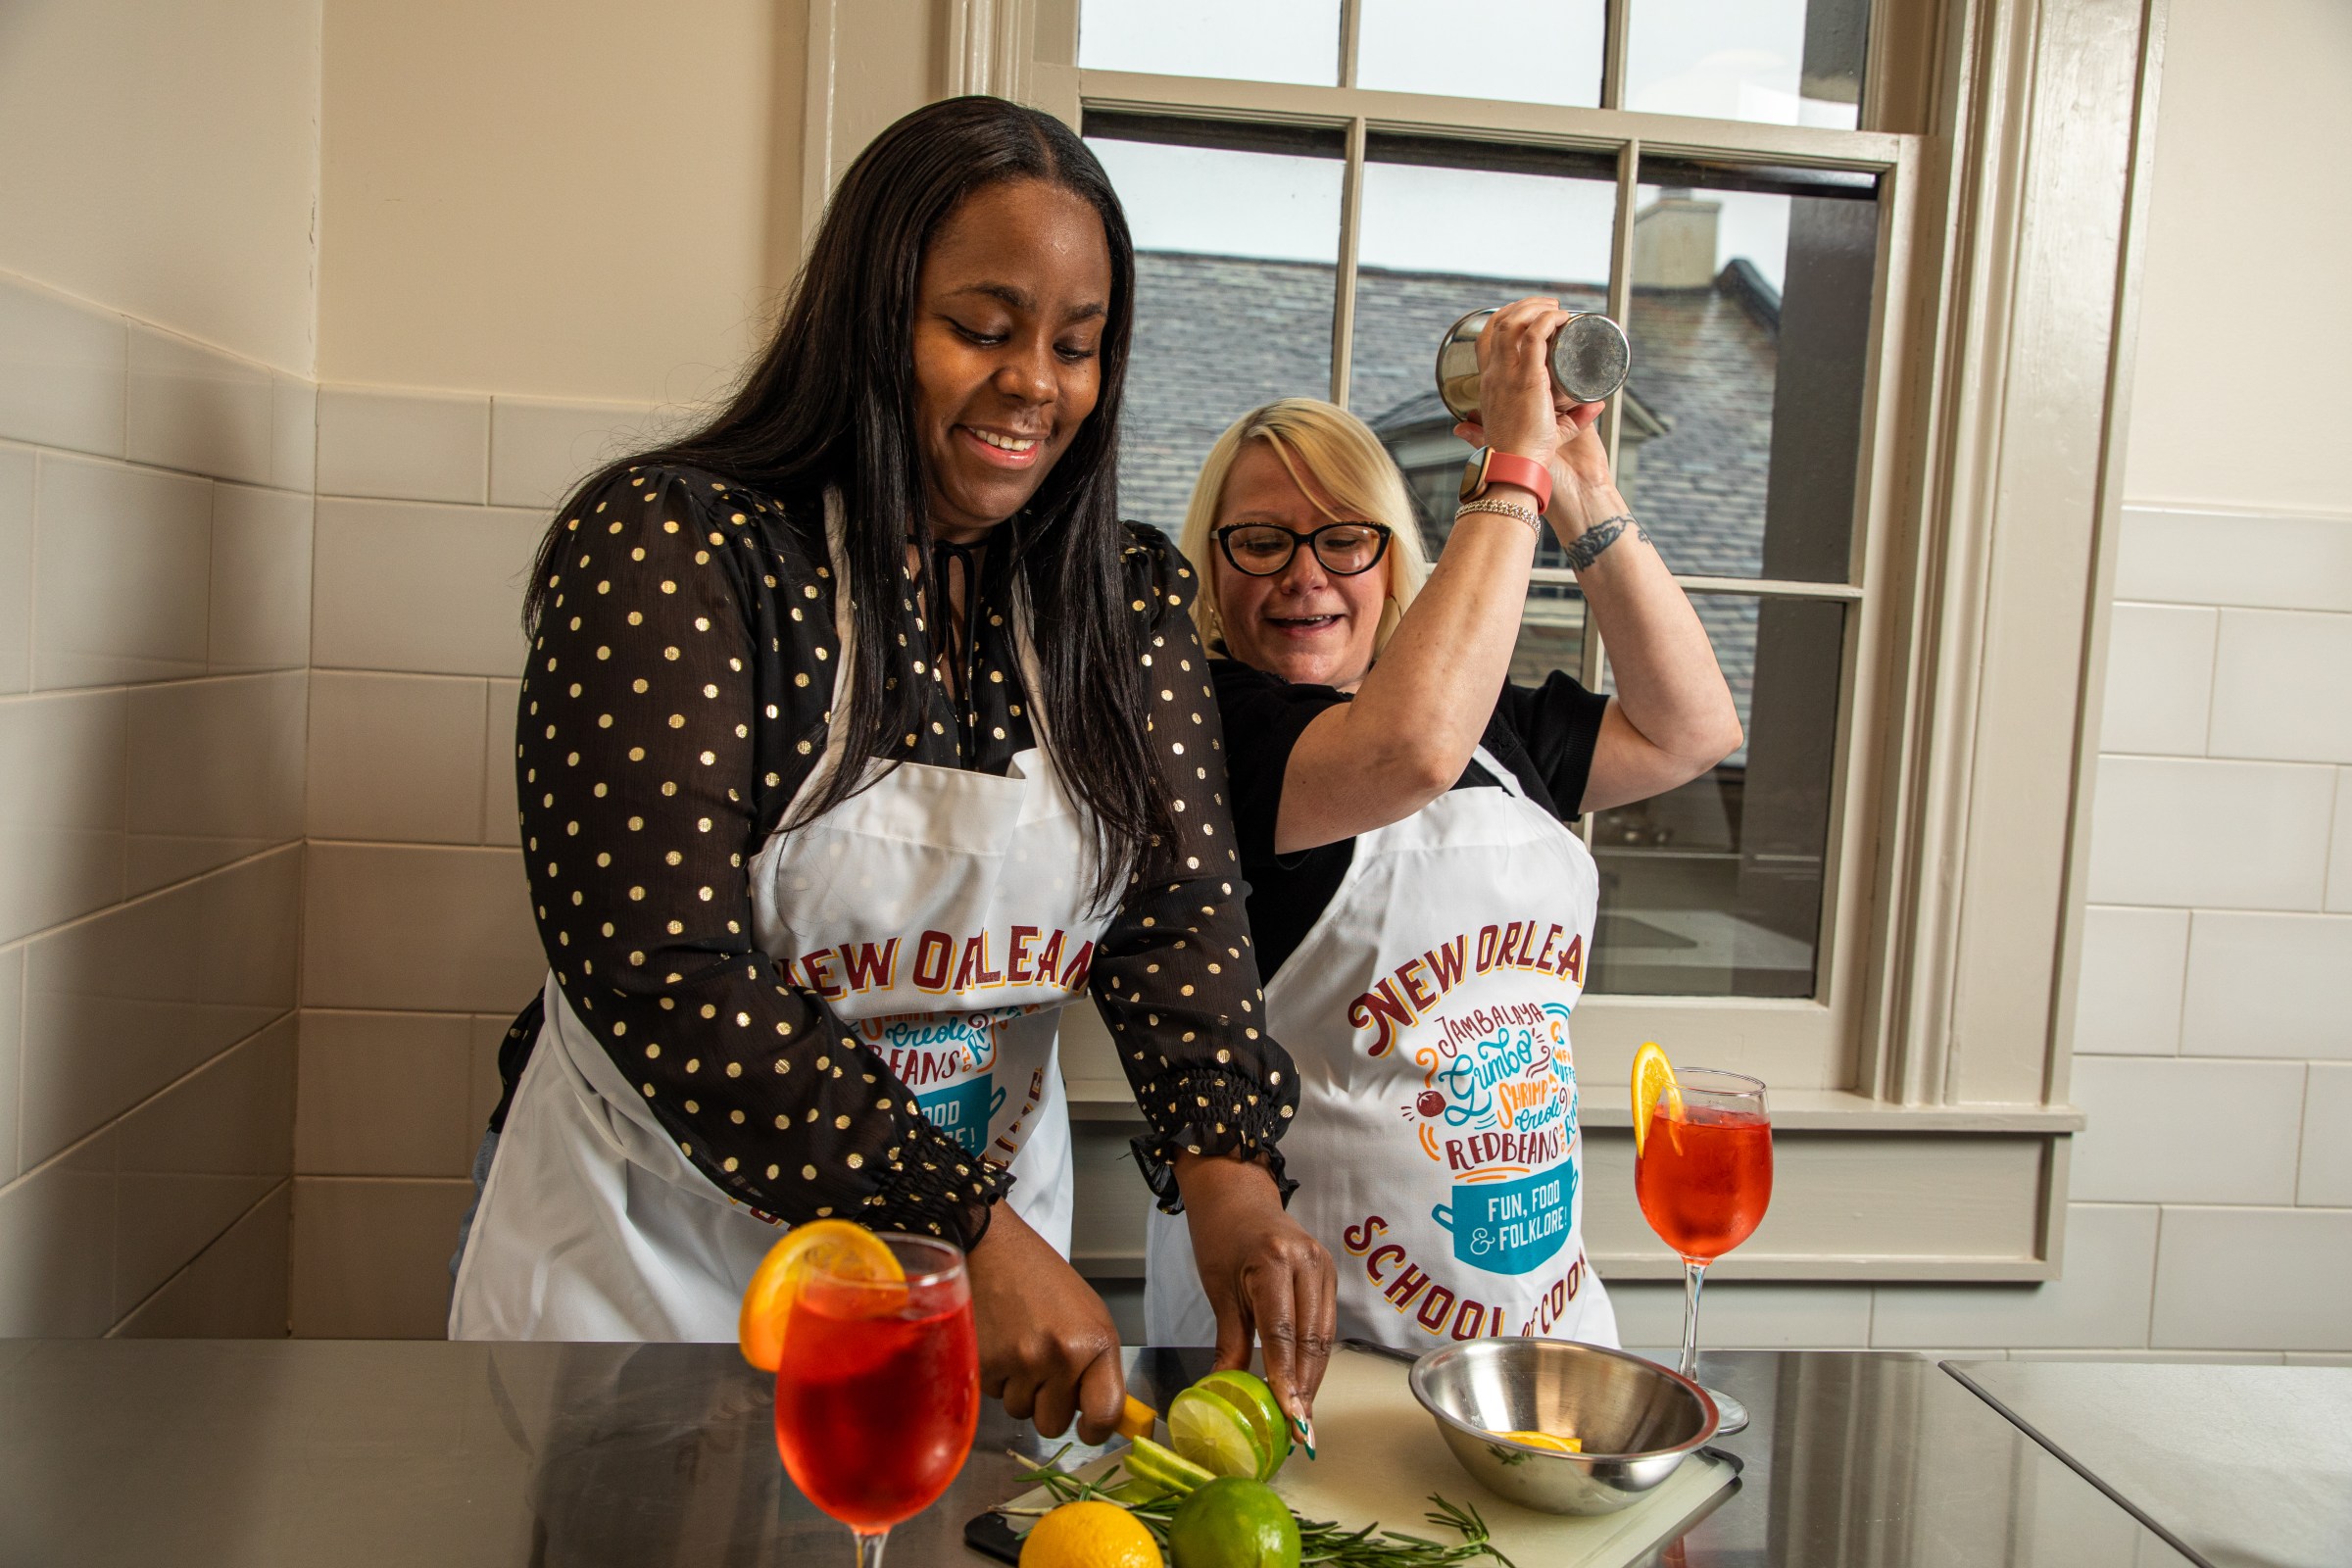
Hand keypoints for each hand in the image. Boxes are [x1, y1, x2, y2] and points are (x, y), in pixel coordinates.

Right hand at [967, 1202, 1125, 1443]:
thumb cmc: (1042, 1278)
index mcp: (1096, 1342)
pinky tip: (998, 1342)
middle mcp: (1061, 1356)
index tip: (1087, 1429)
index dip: (1096, 1430)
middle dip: (1047, 1405)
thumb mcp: (1087, 1315)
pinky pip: (993, 1395)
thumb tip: (1101, 1416)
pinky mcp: (985, 1364)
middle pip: (1054, 1424)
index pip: (1106, 1413)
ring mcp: (1021, 1362)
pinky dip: (995, 1376)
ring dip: (1018, 1389)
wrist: (992, 1247)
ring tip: (1018, 1347)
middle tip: (1042, 1371)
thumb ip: (1097, 1365)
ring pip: (1020, 1412)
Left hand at [1175, 1152, 1336, 1428]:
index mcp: (1272, 1261)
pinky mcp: (1329, 1272)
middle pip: (1312, 1339)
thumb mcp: (1218, 1290)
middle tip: (1299, 1429)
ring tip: (1302, 1414)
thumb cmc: (1221, 1238)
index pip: (1282, 1333)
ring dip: (1314, 1377)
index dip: (1286, 1378)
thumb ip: (1230, 1342)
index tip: (1289, 1417)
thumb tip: (1225, 1392)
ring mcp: (1323, 1265)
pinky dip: (1316, 1356)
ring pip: (1325, 1336)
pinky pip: (1326, 1323)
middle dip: (1305, 1387)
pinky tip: (1305, 1381)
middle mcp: (1305, 1261)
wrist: (1238, 1195)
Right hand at [1454, 296, 1612, 505]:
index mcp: (1489, 384)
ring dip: (1536, 306)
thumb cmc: (1526, 454)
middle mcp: (1493, 375)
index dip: (1507, 318)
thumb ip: (1571, 418)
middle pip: (1499, 322)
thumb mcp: (1546, 429)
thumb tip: (1596, 406)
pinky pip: (1534, 335)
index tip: (1532, 315)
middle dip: (1524, 305)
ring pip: (1513, 321)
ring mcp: (1507, 375)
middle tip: (1550, 306)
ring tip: (1557, 307)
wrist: (1516, 469)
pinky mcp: (1527, 379)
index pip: (1487, 337)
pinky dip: (1548, 319)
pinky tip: (1563, 317)